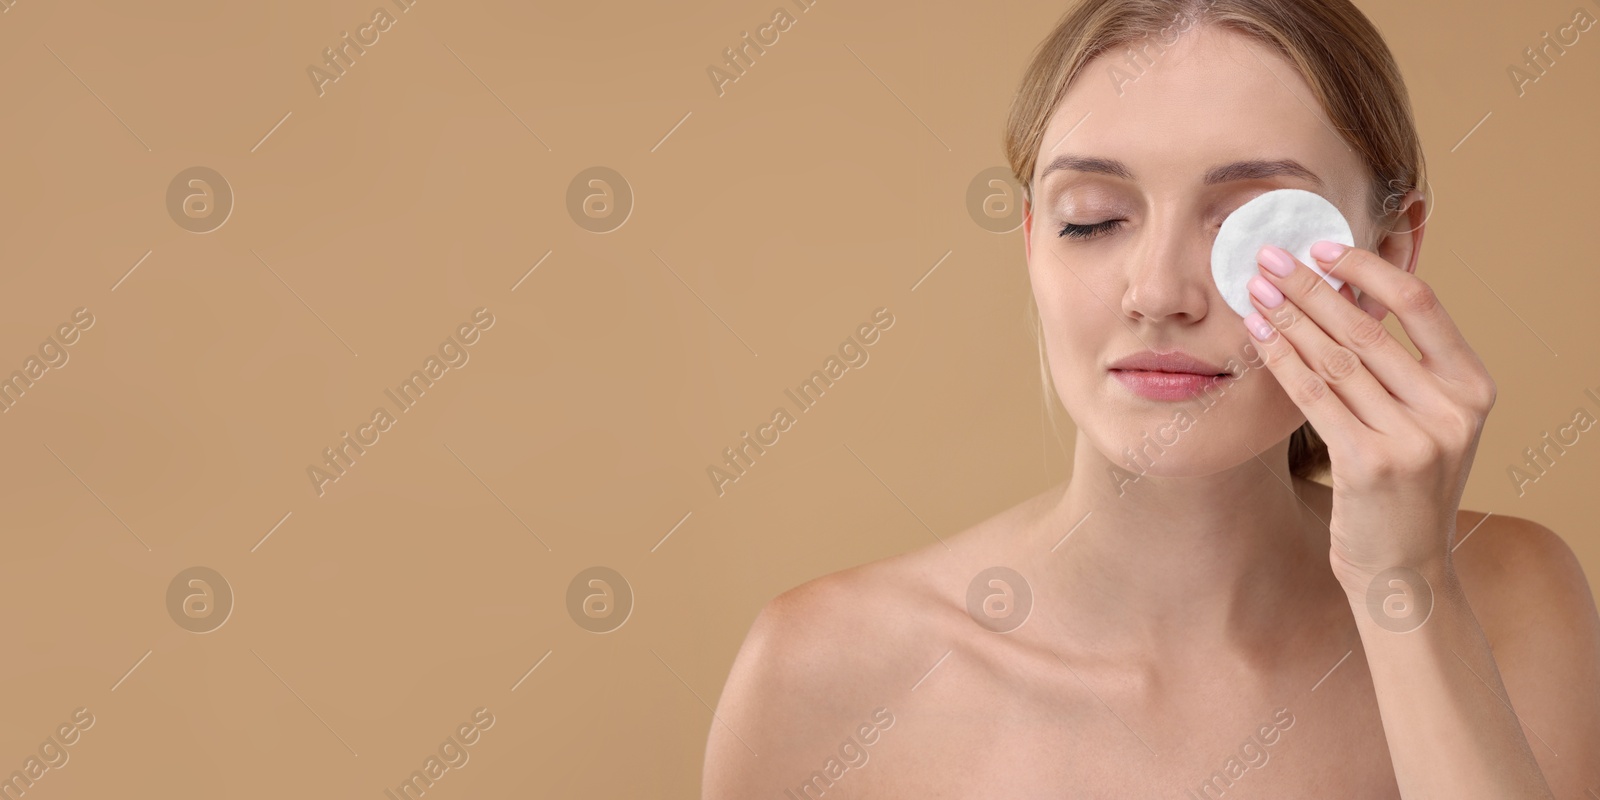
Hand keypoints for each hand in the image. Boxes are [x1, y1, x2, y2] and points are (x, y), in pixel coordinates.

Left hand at [1241, 241, 1496, 592]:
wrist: (1405, 573)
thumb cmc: (1405, 491)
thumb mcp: (1426, 424)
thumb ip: (1403, 368)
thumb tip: (1347, 294)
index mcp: (1473, 389)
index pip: (1423, 304)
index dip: (1369, 269)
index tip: (1323, 249)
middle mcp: (1451, 410)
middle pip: (1368, 327)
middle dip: (1312, 288)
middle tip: (1269, 258)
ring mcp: (1414, 438)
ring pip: (1337, 359)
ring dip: (1289, 318)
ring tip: (1255, 290)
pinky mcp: (1370, 463)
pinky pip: (1316, 396)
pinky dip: (1282, 360)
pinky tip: (1257, 335)